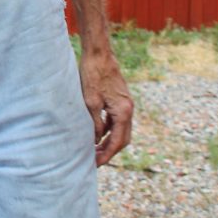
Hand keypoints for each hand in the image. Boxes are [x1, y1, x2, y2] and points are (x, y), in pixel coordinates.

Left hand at [80, 48, 133, 165]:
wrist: (99, 54)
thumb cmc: (92, 75)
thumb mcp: (90, 102)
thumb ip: (94, 123)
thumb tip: (95, 140)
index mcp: (123, 112)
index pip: (117, 142)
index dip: (107, 155)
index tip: (96, 164)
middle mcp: (128, 110)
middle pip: (122, 139)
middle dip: (110, 151)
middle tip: (95, 161)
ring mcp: (126, 104)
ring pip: (120, 130)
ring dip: (109, 141)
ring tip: (94, 151)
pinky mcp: (120, 100)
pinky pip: (117, 121)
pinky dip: (109, 130)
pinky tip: (96, 134)